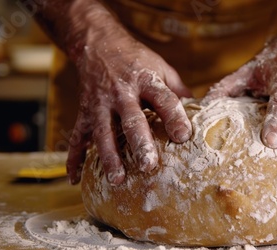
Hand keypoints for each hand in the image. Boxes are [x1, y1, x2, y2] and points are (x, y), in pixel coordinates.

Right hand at [66, 29, 191, 185]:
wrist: (97, 44)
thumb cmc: (136, 60)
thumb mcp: (161, 68)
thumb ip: (178, 91)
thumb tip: (202, 112)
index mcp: (146, 80)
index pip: (163, 99)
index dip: (174, 117)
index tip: (183, 136)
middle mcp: (121, 93)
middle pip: (131, 120)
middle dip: (139, 143)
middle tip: (148, 166)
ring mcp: (99, 104)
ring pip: (103, 132)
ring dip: (109, 156)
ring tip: (118, 180)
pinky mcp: (83, 112)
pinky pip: (77, 137)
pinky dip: (74, 158)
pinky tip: (75, 179)